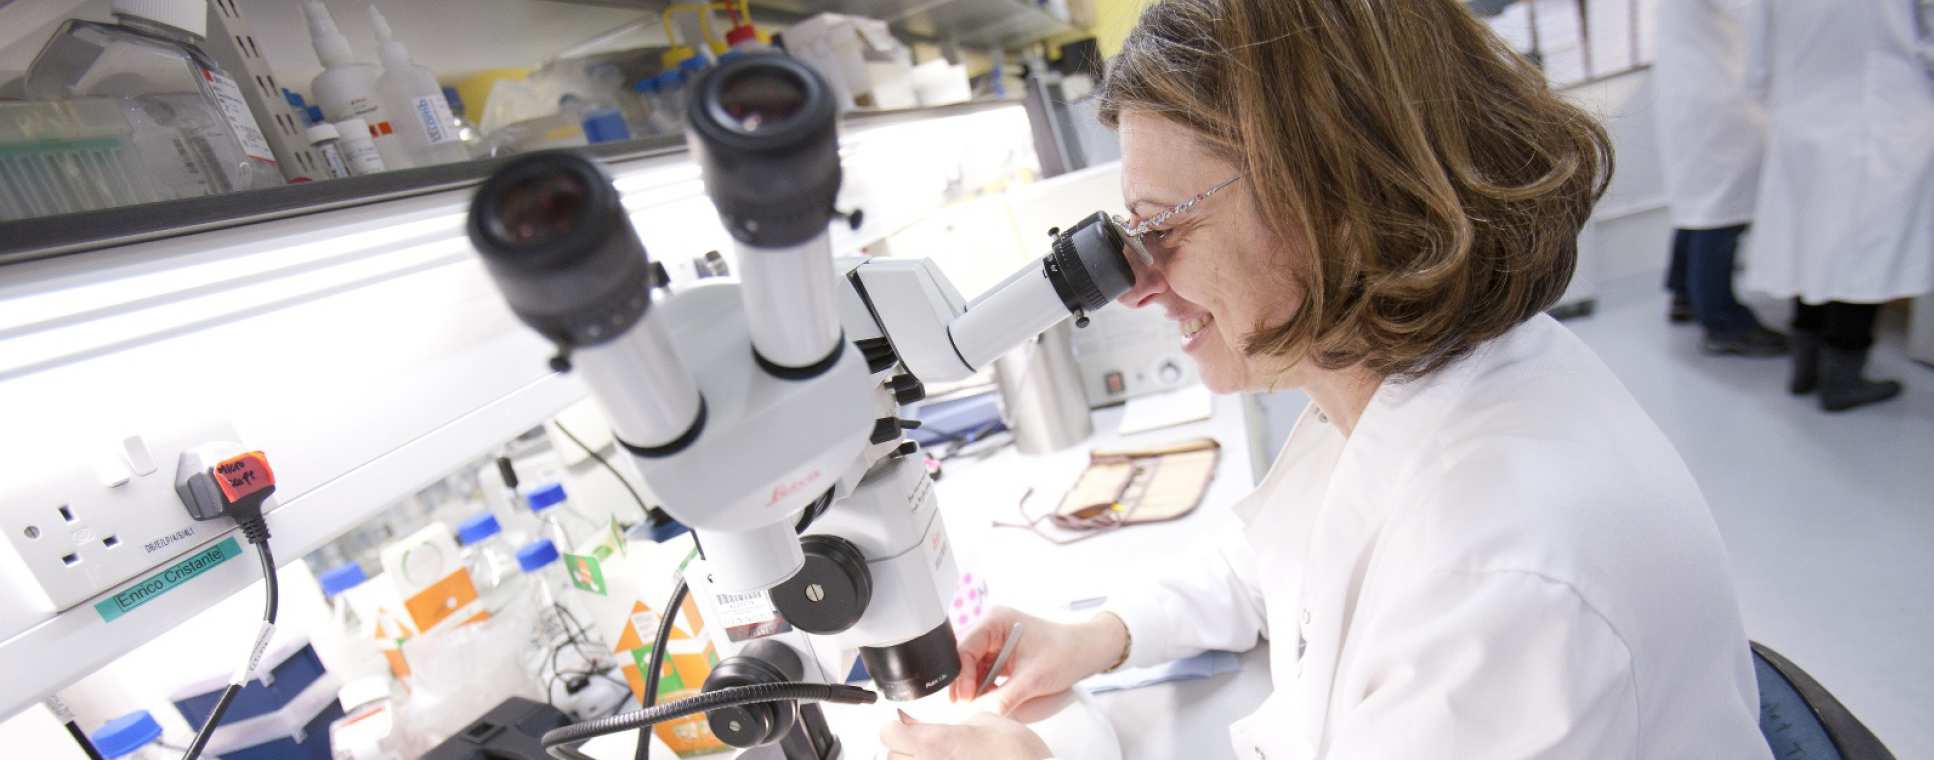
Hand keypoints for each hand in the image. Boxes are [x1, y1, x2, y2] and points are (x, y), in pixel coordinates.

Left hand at [881, 709, 1051, 759]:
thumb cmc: (1019, 756)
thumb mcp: (989, 722)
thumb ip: (958, 723)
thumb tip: (945, 724)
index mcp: (937, 742)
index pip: (888, 732)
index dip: (896, 725)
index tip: (905, 724)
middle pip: (892, 756)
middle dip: (904, 748)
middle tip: (924, 744)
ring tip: (940, 758)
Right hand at [951, 607, 1127, 713]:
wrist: (1085, 652)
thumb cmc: (1065, 653)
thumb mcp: (1032, 679)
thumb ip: (1004, 697)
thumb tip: (982, 713)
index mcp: (995, 621)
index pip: (965, 648)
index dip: (963, 675)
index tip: (967, 697)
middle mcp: (991, 627)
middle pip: (965, 657)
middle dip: (966, 682)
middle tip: (968, 704)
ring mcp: (995, 640)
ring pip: (972, 666)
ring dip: (975, 686)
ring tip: (982, 702)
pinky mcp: (1000, 653)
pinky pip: (983, 671)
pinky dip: (985, 686)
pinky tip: (992, 696)